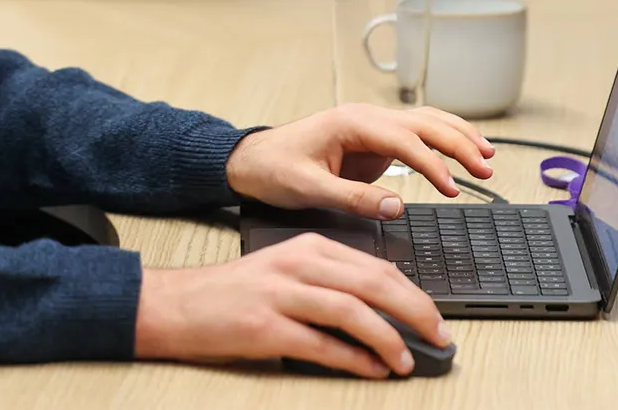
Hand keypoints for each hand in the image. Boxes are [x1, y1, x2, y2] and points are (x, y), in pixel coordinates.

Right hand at [134, 233, 449, 377]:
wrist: (178, 304)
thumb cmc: (234, 293)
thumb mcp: (286, 271)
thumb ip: (330, 282)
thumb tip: (384, 310)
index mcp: (307, 247)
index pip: (376, 266)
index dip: (413, 294)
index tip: (434, 317)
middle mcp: (297, 265)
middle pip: (373, 283)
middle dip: (415, 312)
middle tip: (439, 336)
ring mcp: (281, 295)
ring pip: (353, 311)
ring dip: (388, 339)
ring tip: (405, 361)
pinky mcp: (265, 327)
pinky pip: (322, 344)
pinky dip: (353, 359)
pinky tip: (370, 369)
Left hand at [225, 104, 495, 218]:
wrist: (251, 160)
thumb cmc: (273, 169)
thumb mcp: (308, 188)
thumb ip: (354, 197)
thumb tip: (396, 206)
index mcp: (350, 124)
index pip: (404, 140)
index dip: (432, 164)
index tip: (453, 188)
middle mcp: (365, 118)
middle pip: (424, 123)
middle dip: (458, 143)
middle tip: (486, 168)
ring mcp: (372, 126)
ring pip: (425, 122)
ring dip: (458, 136)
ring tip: (487, 156)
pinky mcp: (374, 141)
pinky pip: (417, 134)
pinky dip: (443, 138)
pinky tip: (464, 147)